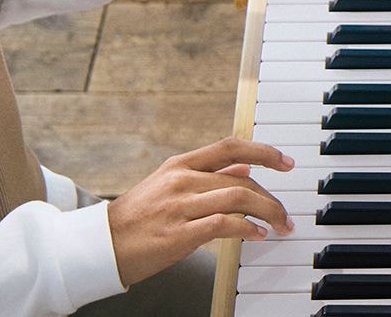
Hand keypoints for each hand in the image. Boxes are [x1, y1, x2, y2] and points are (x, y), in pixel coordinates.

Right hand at [106, 137, 294, 286]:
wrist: (105, 243)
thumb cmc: (138, 217)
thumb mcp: (170, 185)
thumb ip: (207, 175)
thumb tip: (244, 168)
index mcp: (179, 165)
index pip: (229, 147)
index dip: (263, 152)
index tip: (286, 162)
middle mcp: (181, 180)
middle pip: (241, 179)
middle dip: (271, 198)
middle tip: (285, 214)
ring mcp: (180, 206)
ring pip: (237, 198)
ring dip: (267, 213)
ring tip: (280, 226)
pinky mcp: (180, 233)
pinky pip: (224, 224)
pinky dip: (247, 228)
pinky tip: (258, 235)